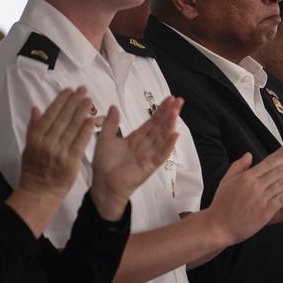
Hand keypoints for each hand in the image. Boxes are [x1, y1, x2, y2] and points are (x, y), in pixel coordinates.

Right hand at [18, 87, 95, 201]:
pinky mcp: (70, 161)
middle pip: (63, 118)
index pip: (50, 114)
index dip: (60, 101)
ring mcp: (59, 151)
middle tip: (83, 90)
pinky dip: (86, 130)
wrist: (40, 191)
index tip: (68, 91)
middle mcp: (47, 142)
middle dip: (74, 102)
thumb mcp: (29, 146)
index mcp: (36, 137)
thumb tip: (36, 109)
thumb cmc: (34, 170)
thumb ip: (33, 127)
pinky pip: (80, 142)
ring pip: (72, 127)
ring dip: (81, 112)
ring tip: (89, 100)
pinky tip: (91, 120)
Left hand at [90, 95, 181, 220]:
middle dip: (170, 113)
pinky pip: (161, 154)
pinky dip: (168, 145)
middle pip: (161, 126)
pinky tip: (175, 135)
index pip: (152, 122)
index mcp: (136, 139)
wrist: (103, 184)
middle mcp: (145, 145)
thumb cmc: (104, 165)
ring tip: (176, 111)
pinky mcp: (149, 166)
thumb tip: (113, 107)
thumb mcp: (105, 138)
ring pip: (163, 137)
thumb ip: (111, 123)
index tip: (169, 99)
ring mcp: (149, 155)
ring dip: (170, 124)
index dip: (161, 110)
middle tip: (179, 100)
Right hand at [206, 137, 282, 245]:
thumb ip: (238, 166)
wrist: (216, 226)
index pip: (270, 163)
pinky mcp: (264, 212)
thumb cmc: (221, 206)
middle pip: (279, 171)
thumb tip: (249, 155)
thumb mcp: (226, 181)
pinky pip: (282, 199)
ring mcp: (260, 199)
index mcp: (246, 177)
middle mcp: (254, 185)